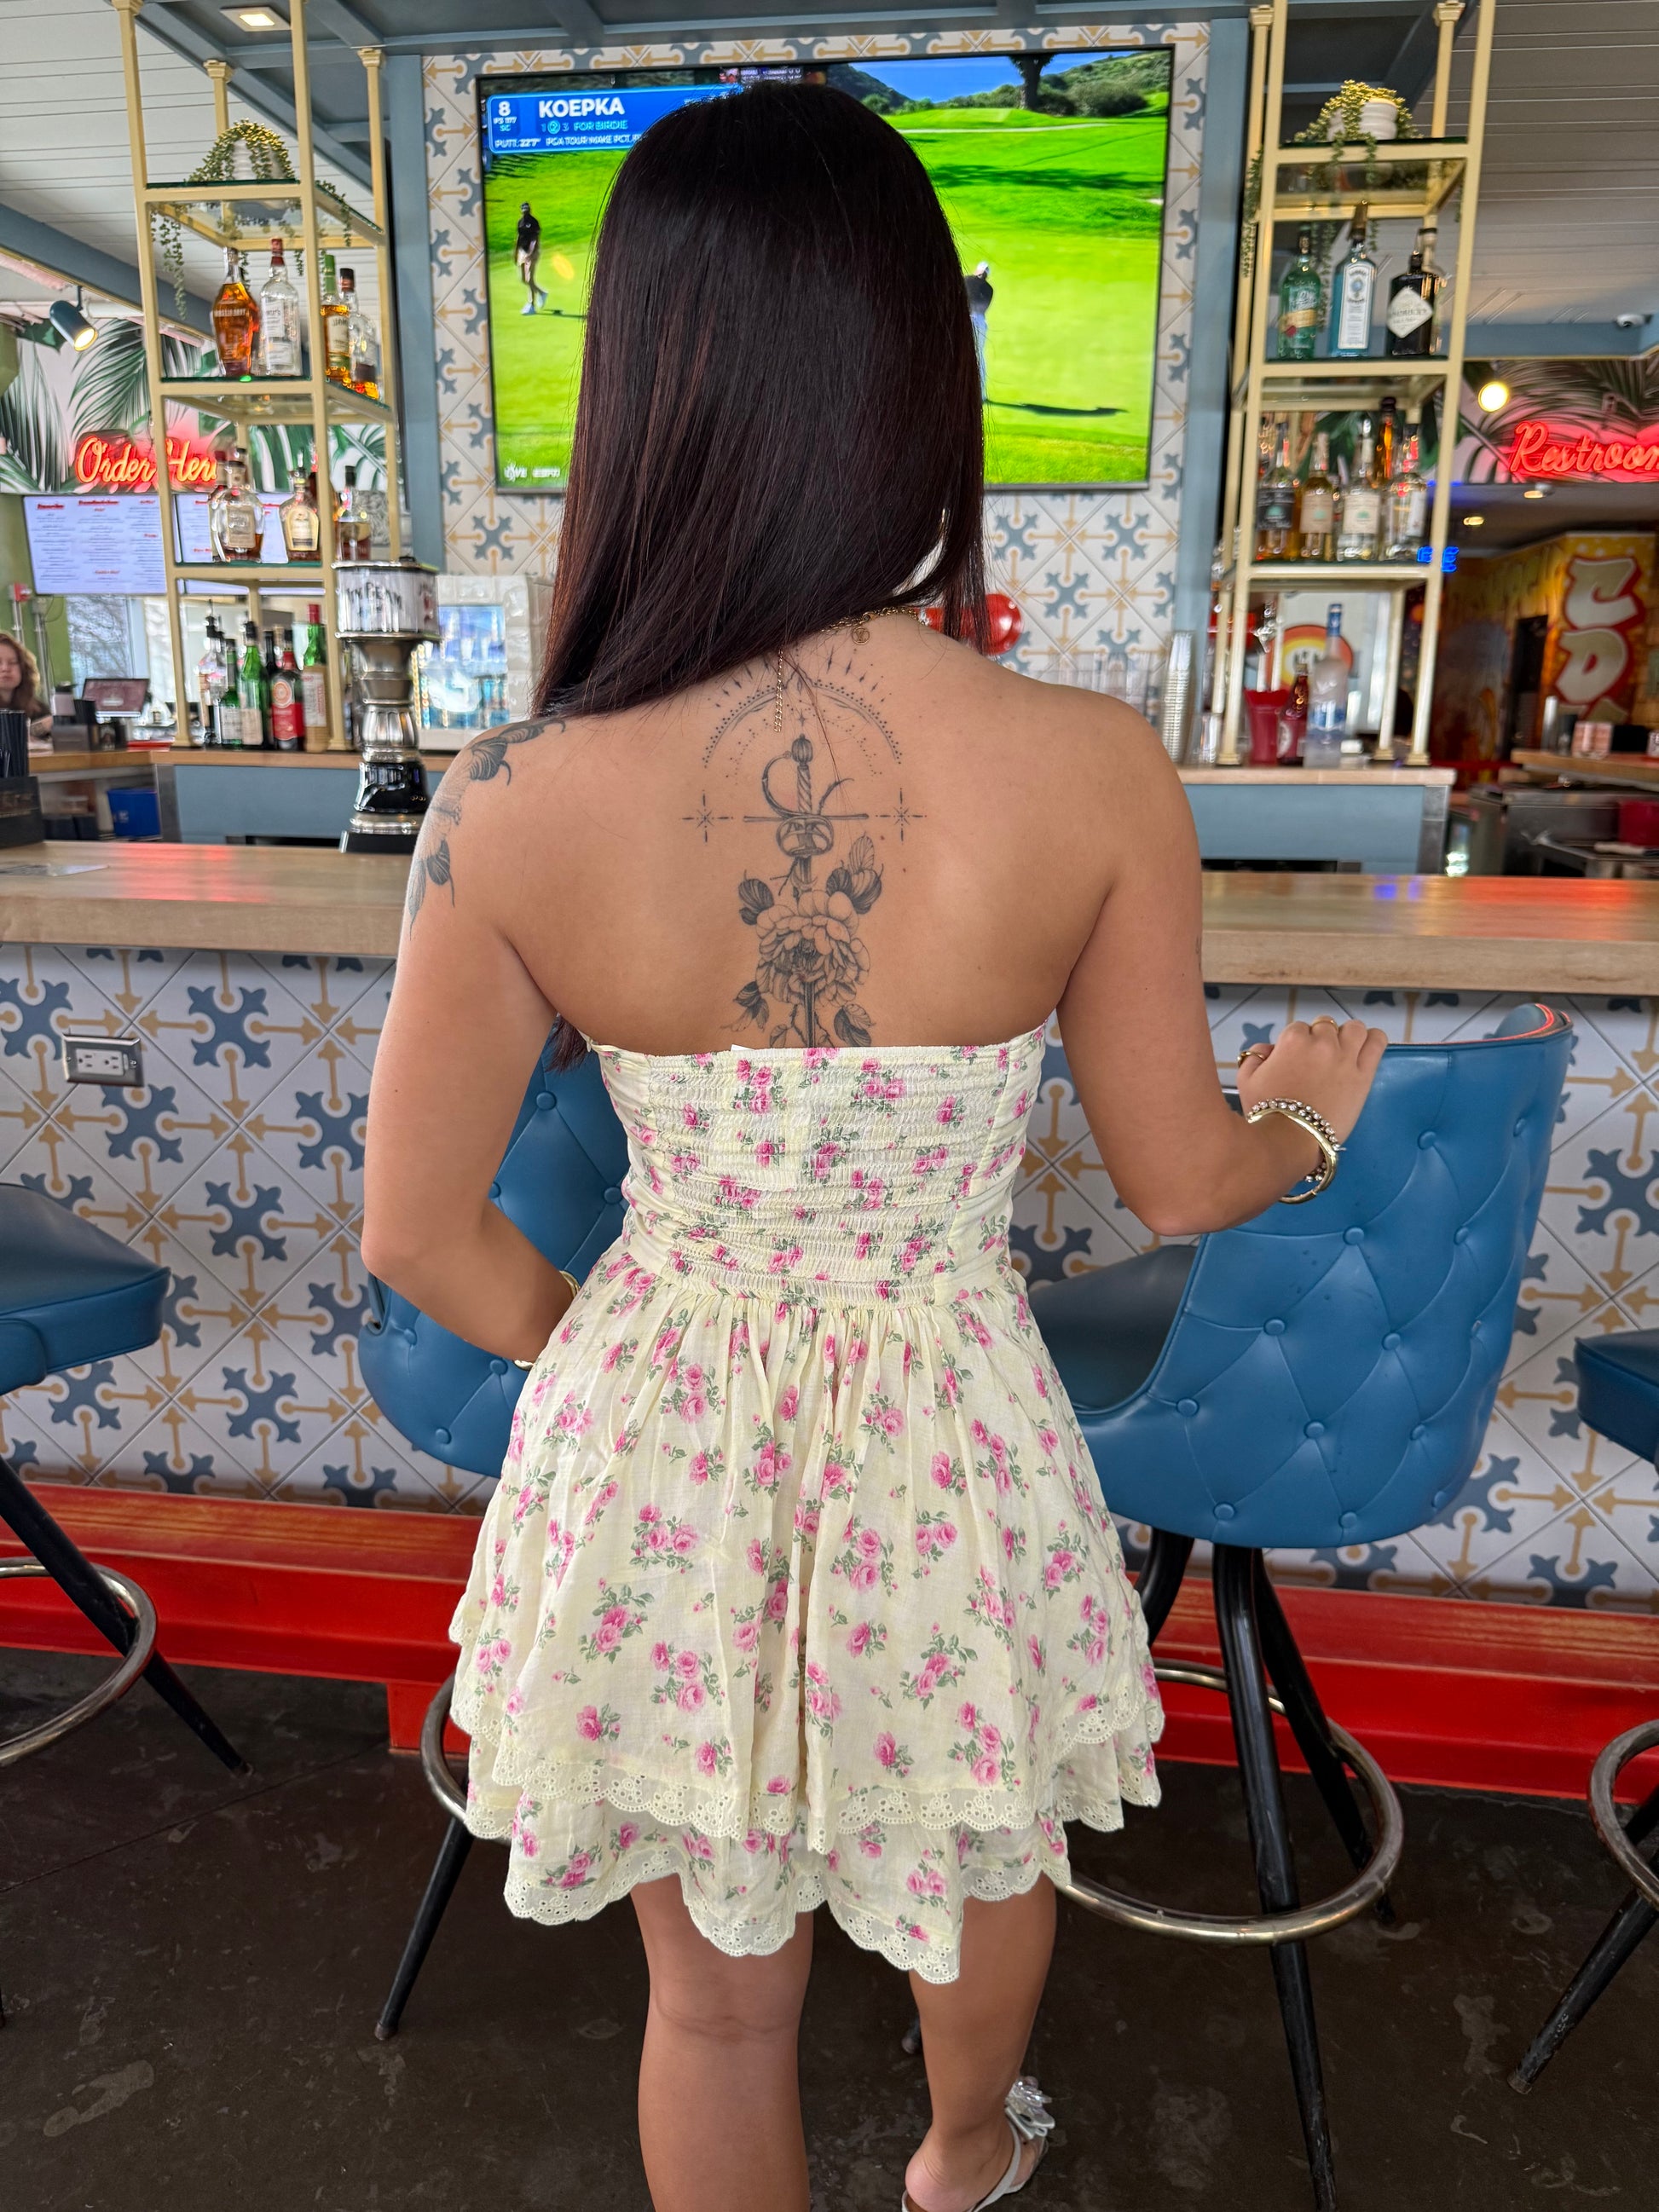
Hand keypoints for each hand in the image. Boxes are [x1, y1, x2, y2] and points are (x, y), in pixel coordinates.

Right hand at [1236, 1017, 1387, 1142]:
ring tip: (1342, 1051)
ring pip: (1354, 1028)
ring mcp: (1345, 1057)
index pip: (1298, 1028)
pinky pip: (1377, 1043)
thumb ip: (1254, 1057)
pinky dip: (1373, 1039)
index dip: (1295, 1043)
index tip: (1295, 1060)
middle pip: (1325, 1026)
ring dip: (1347, 1035)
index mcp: (1293, 1040)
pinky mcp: (1364, 1074)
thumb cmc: (1266, 1111)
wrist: (1291, 1139)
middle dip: (1319, 1040)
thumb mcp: (1246, 1081)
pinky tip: (1366, 1047)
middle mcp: (1322, 1042)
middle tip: (1315, 1062)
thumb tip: (1267, 1048)